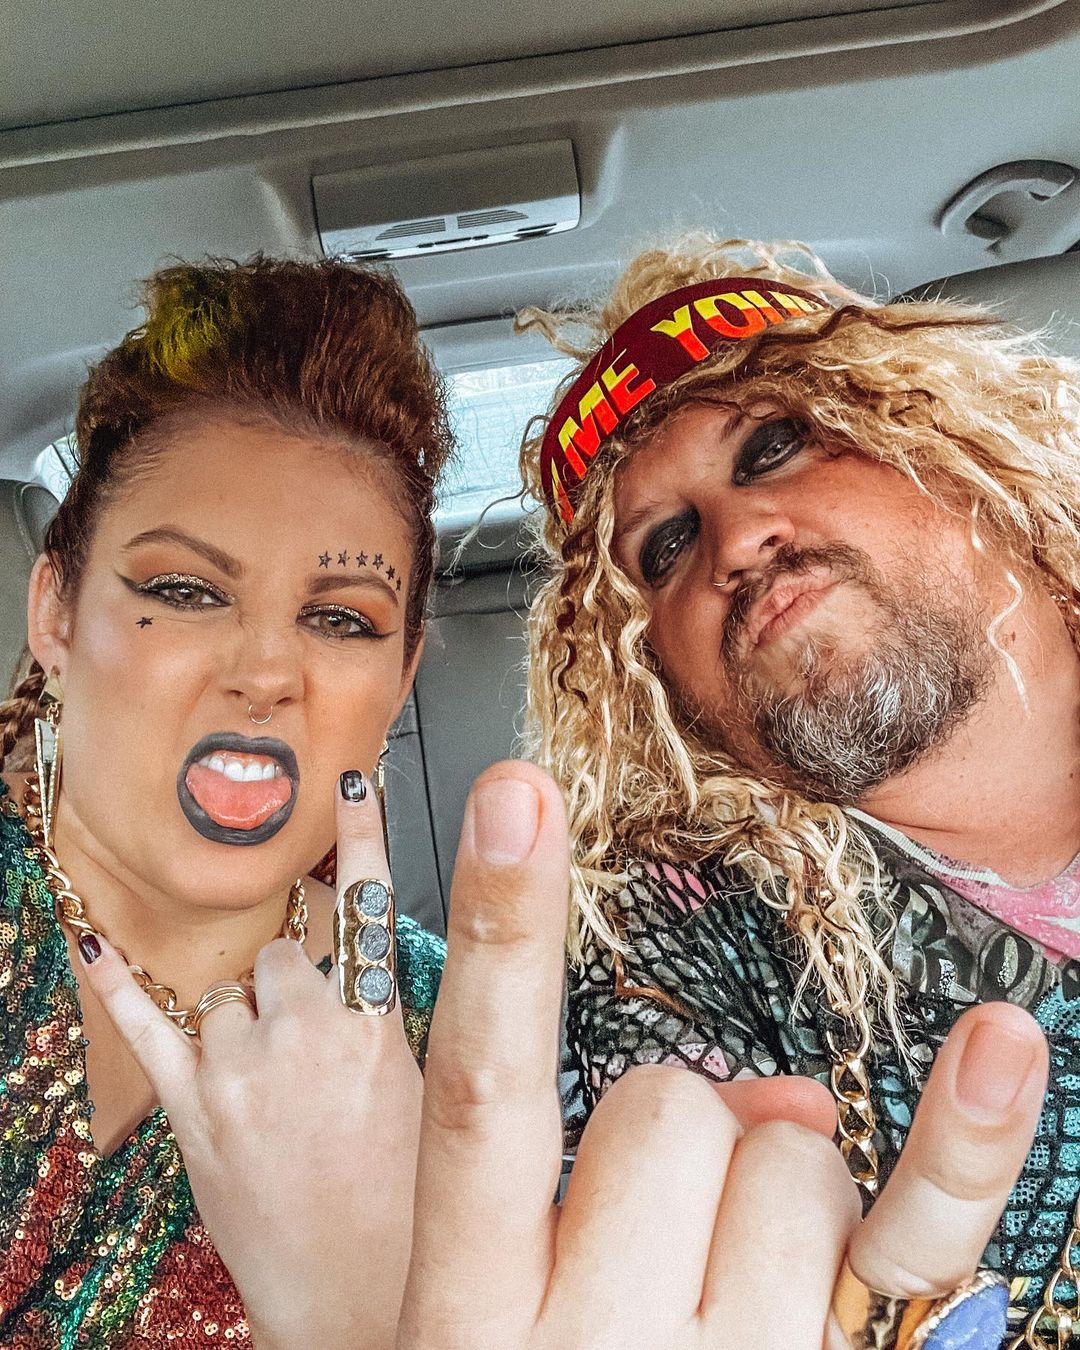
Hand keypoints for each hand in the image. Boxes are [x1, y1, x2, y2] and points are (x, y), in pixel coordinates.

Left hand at [78, 777, 421, 1349]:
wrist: (370, 1310)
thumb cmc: (416, 1214)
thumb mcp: (437, 1099)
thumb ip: (402, 1020)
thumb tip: (374, 971)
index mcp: (379, 1030)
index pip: (371, 905)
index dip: (363, 834)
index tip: (351, 777)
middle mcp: (306, 1038)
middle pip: (287, 950)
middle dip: (300, 974)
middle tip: (319, 1032)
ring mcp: (243, 1075)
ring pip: (232, 989)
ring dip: (250, 1010)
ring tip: (278, 1073)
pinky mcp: (197, 1118)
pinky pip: (150, 1031)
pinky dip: (120, 984)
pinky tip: (92, 937)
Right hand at [399, 760, 1047, 1348]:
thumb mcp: (515, 1318)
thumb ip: (598, 1181)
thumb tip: (768, 1099)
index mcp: (469, 1317)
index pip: (482, 1095)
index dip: (500, 938)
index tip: (517, 798)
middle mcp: (590, 1347)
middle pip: (669, 1105)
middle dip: (680, 1137)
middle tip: (661, 1245)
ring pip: (786, 1148)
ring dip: (775, 1184)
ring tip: (731, 1300)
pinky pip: (915, 1240)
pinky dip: (965, 1136)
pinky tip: (1000, 1045)